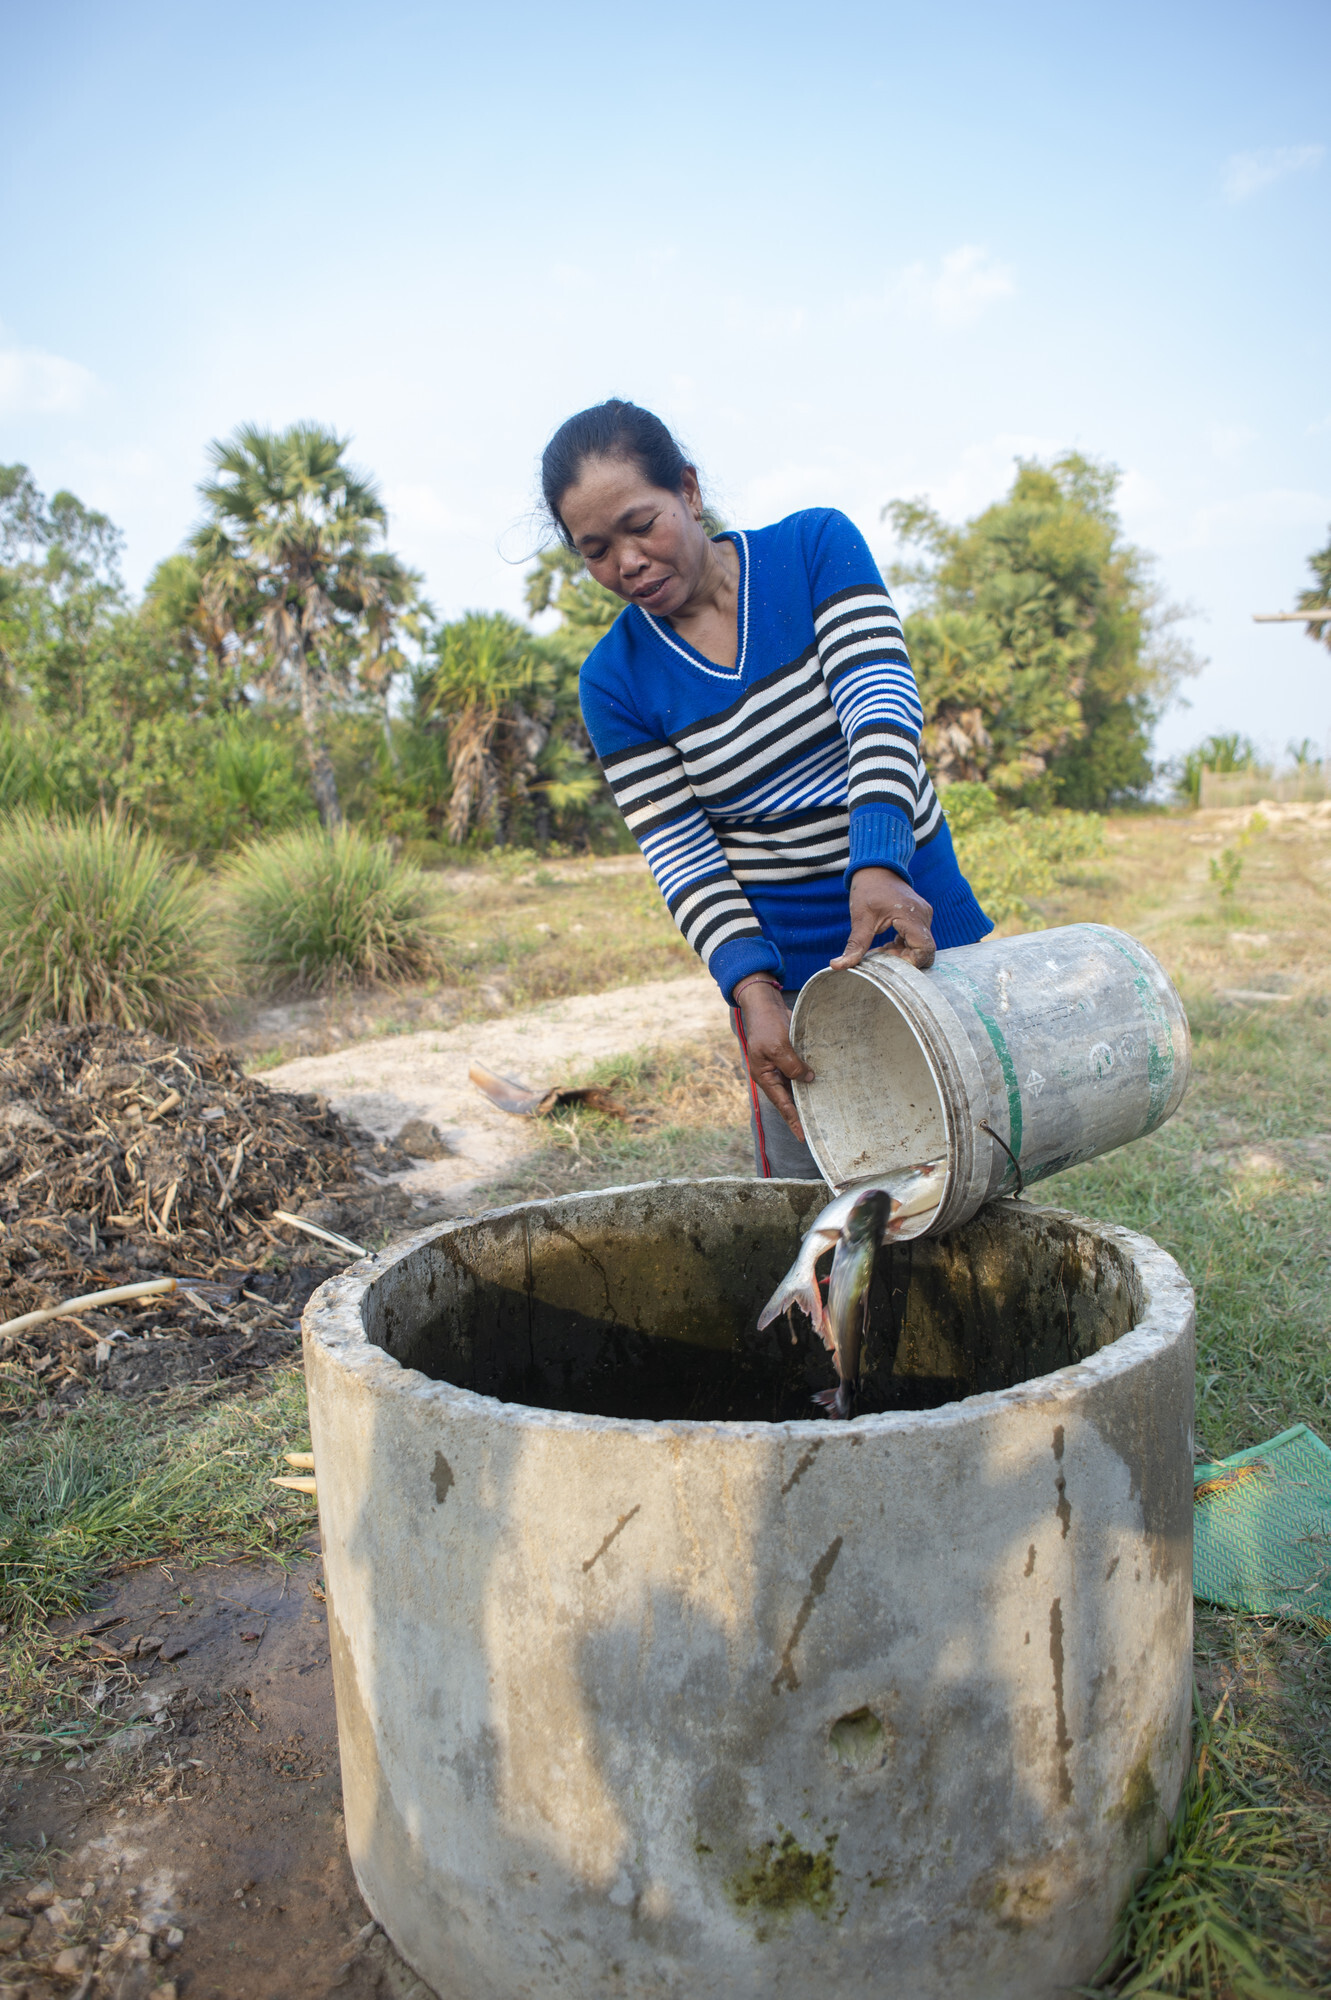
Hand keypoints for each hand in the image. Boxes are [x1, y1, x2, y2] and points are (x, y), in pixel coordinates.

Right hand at [734, 978, 814, 1141]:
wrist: (765, 1006)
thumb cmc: (766, 1025)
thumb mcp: (778, 1046)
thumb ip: (792, 1065)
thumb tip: (807, 1079)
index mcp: (765, 1077)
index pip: (783, 1105)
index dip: (793, 1121)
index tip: (803, 1137)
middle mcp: (774, 1076)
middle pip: (790, 1100)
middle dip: (803, 1113)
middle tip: (820, 1129)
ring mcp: (782, 1067)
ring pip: (798, 1087)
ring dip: (810, 1096)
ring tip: (825, 1112)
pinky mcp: (790, 1058)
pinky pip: (801, 1072)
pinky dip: (811, 1079)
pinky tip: (825, 1086)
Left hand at [832, 866, 935, 971]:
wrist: (875, 868)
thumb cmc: (868, 890)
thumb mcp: (860, 918)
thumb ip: (854, 945)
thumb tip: (837, 965)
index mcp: (912, 916)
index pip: (925, 949)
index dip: (910, 962)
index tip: (888, 963)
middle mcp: (923, 916)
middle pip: (926, 951)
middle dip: (906, 960)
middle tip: (883, 958)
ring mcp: (923, 916)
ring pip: (921, 947)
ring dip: (903, 954)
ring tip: (881, 950)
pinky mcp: (919, 917)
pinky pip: (917, 939)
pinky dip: (904, 947)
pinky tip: (886, 945)